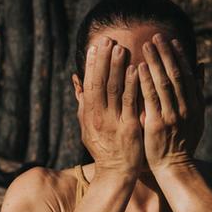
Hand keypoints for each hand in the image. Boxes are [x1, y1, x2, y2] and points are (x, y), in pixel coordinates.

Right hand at [78, 40, 145, 176]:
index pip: (88, 84)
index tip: (95, 46)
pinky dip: (131, 85)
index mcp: (87, 114)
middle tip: (108, 39)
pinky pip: (129, 102)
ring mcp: (113, 121)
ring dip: (117, 67)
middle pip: (99, 82)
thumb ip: (83, 102)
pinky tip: (135, 69)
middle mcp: (97, 116)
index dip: (91, 64)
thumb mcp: (86, 125)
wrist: (115, 172)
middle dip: (103, 60)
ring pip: (113, 89)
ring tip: (121, 48)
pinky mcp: (128, 127)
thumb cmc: (103, 147)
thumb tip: (76, 79)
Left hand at [136, 35, 201, 173]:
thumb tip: (201, 65)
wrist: (175, 167)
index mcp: (195, 104)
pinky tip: (138, 68)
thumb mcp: (197, 116)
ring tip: (146, 45)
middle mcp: (186, 107)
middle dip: (166, 54)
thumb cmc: (183, 141)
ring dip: (155, 62)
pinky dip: (146, 81)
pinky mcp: (158, 123)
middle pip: (176, 74)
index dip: (180, 57)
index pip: (187, 75)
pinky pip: (152, 98)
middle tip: (156, 36)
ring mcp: (173, 115)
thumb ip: (197, 91)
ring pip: (164, 83)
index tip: (172, 41)